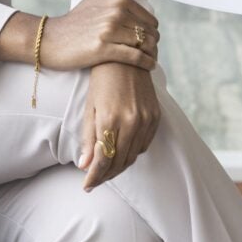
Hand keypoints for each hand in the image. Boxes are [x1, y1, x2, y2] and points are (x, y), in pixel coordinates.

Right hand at [41, 0, 159, 71]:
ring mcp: (109, 31)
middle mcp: (115, 13)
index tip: (150, 39)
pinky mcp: (103, 49)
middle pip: (148, 32)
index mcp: (117, 0)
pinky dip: (146, 62)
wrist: (51, 39)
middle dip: (153, 44)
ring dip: (152, 54)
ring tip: (150, 59)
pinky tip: (148, 66)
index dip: (153, 31)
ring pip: (144, 44)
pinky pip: (135, 56)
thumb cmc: (75, 20)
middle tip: (151, 52)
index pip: (149, 19)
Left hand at [77, 61, 160, 191]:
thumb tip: (85, 166)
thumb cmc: (101, 80)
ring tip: (106, 169)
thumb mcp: (90, 107)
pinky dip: (133, 153)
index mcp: (110, 120)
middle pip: (119, 162)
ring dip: (119, 166)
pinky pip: (144, 144)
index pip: (104, 160)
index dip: (95, 176)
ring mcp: (146, 120)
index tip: (86, 185)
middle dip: (106, 175)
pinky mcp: (156, 117)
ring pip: (133, 156)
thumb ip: (89, 137)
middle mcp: (131, 123)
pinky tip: (122, 152)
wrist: (126, 56)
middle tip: (94, 180)